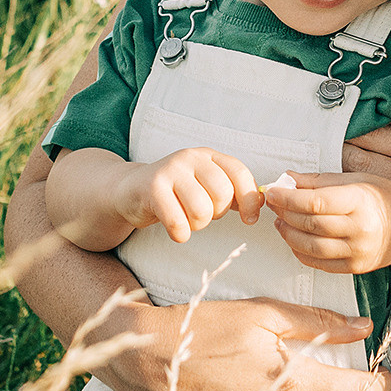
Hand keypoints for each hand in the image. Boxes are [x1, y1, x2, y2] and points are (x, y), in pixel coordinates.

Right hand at [116, 147, 261, 242]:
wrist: (130, 190)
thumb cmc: (176, 193)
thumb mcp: (205, 186)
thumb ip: (232, 192)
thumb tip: (261, 204)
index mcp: (209, 156)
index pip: (239, 173)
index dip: (250, 200)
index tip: (249, 219)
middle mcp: (191, 157)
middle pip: (222, 195)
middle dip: (216, 214)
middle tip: (201, 214)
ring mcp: (170, 170)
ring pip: (201, 211)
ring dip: (196, 225)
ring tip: (185, 218)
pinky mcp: (152, 188)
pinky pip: (178, 222)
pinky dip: (180, 234)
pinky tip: (174, 229)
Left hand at [267, 172, 390, 272]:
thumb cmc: (381, 197)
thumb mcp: (354, 180)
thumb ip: (318, 180)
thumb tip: (286, 178)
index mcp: (360, 201)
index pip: (315, 201)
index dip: (288, 197)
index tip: (272, 191)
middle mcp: (361, 228)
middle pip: (311, 224)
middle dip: (285, 214)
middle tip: (273, 205)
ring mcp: (359, 251)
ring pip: (312, 247)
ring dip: (289, 235)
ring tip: (280, 223)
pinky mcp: (357, 267)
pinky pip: (321, 264)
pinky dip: (301, 253)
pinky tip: (294, 241)